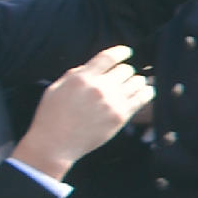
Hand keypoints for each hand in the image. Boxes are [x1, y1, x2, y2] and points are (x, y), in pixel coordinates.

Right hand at [17, 47, 149, 177]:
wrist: (54, 145)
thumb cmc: (50, 117)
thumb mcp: (55, 89)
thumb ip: (73, 75)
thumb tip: (88, 67)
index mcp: (81, 78)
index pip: (108, 57)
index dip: (121, 52)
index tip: (127, 52)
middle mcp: (99, 87)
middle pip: (125, 69)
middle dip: (125, 71)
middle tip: (124, 75)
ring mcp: (111, 102)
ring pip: (137, 82)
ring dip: (137, 81)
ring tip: (135, 83)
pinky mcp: (120, 116)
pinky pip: (142, 98)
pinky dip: (147, 92)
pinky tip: (147, 91)